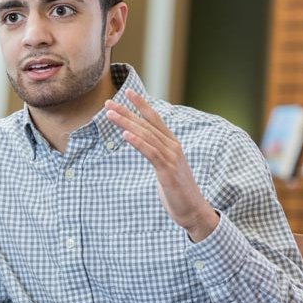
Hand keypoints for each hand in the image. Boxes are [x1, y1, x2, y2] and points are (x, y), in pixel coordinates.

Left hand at [105, 90, 218, 240]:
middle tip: (108, 103)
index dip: (141, 104)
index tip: (127, 92)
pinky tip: (125, 135)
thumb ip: (157, 155)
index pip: (155, 119)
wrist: (193, 210)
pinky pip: (151, 153)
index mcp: (172, 144)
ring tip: (111, 115)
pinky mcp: (168, 171)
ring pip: (146, 135)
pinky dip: (138, 142)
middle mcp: (173, 147)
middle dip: (127, 112)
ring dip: (127, 123)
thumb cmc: (178, 191)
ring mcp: (171, 158)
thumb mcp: (166, 168)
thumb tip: (145, 148)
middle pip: (147, 124)